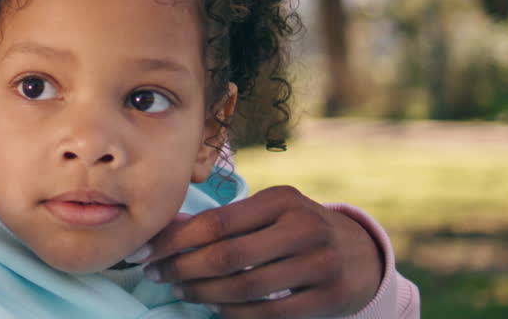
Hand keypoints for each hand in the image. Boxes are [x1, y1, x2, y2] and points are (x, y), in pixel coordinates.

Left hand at [141, 185, 382, 318]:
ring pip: (245, 287)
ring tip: (181, 291)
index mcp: (281, 200)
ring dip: (204, 293)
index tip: (145, 252)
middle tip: (156, 275)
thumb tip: (166, 226)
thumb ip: (222, 219)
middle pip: (227, 256)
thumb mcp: (268, 212)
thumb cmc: (297, 228)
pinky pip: (270, 313)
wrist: (362, 254)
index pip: (216, 222)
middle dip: (182, 268)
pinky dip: (236, 313)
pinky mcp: (329, 297)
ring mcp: (320, 264)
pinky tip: (216, 308)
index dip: (174, 240)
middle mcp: (303, 227)